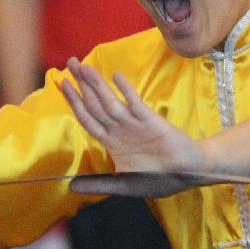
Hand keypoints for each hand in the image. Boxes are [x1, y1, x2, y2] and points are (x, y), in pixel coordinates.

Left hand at [60, 58, 206, 174]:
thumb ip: (98, 184)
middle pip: (94, 104)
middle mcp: (119, 129)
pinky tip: (116, 76)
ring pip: (110, 102)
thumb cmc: (157, 178)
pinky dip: (126, 91)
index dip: (73, 101)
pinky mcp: (151, 121)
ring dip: (97, 84)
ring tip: (84, 66)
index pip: (86, 117)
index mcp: (111, 141)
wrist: (187, 173)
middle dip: (81, 84)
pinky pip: (135, 104)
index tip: (62, 84)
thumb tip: (70, 187)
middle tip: (69, 62)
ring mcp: (134, 123)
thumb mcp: (123, 184)